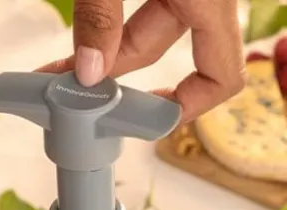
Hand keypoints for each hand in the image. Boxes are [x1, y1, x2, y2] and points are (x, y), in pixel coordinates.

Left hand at [37, 0, 244, 123]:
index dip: (191, 107)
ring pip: (154, 27)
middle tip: (74, 89)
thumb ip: (101, 15)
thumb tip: (90, 73)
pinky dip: (114, 21)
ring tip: (64, 64)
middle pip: (174, 54)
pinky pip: (147, 4)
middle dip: (121, 75)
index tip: (145, 121)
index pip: (222, 76)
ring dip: (109, 49)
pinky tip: (83, 33)